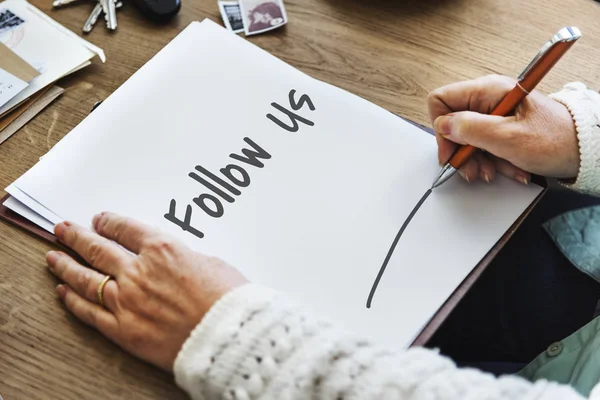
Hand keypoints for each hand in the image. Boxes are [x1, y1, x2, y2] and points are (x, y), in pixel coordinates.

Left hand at [46, 213, 247, 371]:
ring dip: (66, 265)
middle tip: (62, 229)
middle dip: (77, 237)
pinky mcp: (123, 329)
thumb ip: (183, 258)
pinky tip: (63, 292)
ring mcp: (127, 300)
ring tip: (53, 257)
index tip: (99, 220)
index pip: (125, 229)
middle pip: (98, 248)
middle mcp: (138, 271)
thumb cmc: (227, 299)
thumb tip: (173, 262)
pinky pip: (90, 312)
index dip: (109, 222)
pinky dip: (73, 301)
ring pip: (86, 278)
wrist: (227, 335)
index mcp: (162, 249)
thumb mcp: (210, 263)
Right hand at [428, 74, 579, 183]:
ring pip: (468, 139)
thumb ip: (471, 129)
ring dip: (478, 160)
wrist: (585, 149)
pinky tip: (508, 169)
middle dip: (462, 152)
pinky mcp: (502, 127)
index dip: (441, 128)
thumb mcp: (508, 138)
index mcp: (487, 91)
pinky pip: (485, 145)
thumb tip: (444, 126)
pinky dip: (493, 160)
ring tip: (494, 172)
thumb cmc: (556, 139)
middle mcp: (488, 98)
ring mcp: (495, 113)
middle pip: (454, 124)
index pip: (441, 100)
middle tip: (473, 169)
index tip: (451, 151)